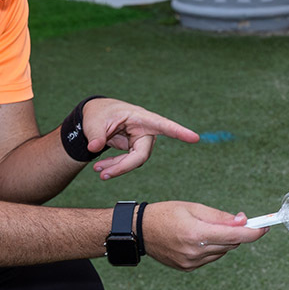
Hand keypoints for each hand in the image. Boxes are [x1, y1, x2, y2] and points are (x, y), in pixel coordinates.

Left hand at [80, 98, 199, 179]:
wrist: (97, 117)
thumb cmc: (100, 113)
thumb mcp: (94, 121)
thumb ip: (95, 134)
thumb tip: (94, 148)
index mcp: (141, 117)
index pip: (163, 125)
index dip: (179, 132)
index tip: (194, 138)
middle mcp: (146, 130)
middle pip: (141, 154)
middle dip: (123, 166)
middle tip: (102, 175)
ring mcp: (141, 141)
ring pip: (135, 161)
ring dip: (116, 168)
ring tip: (97, 170)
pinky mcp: (135, 149)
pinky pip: (128, 162)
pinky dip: (115, 166)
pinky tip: (102, 169)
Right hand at [143, 201, 266, 269]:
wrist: (140, 231)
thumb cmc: (166, 213)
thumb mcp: (194, 207)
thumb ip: (220, 216)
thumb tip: (243, 220)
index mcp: (197, 233)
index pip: (235, 236)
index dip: (254, 232)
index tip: (265, 227)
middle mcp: (195, 251)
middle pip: (231, 244)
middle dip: (236, 232)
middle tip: (234, 220)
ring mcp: (191, 262)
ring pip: (222, 251)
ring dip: (223, 241)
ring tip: (205, 229)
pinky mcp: (188, 268)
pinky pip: (210, 258)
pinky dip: (212, 248)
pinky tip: (198, 239)